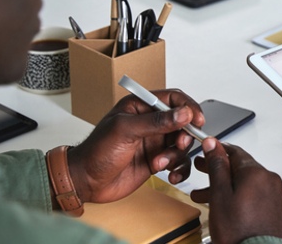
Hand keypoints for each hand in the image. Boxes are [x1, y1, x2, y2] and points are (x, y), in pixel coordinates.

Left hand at [67, 90, 204, 203]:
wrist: (85, 182)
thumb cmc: (96, 152)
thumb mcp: (125, 131)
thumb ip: (156, 121)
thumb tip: (183, 113)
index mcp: (141, 107)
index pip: (173, 99)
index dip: (188, 107)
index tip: (196, 120)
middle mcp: (150, 122)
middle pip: (183, 122)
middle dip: (184, 135)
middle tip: (178, 144)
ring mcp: (155, 142)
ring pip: (182, 143)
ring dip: (176, 155)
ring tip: (160, 163)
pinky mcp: (157, 160)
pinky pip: (178, 162)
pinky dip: (179, 169)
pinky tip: (170, 175)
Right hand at [191, 138, 281, 242]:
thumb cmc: (239, 232)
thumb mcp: (219, 196)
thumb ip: (217, 167)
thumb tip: (213, 145)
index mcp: (256, 173)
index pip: (235, 152)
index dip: (218, 150)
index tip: (207, 151)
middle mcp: (270, 180)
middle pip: (241, 169)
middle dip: (219, 170)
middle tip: (202, 170)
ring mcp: (276, 195)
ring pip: (248, 184)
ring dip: (227, 187)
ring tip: (206, 196)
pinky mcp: (277, 209)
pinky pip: (257, 196)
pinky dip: (241, 197)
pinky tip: (229, 207)